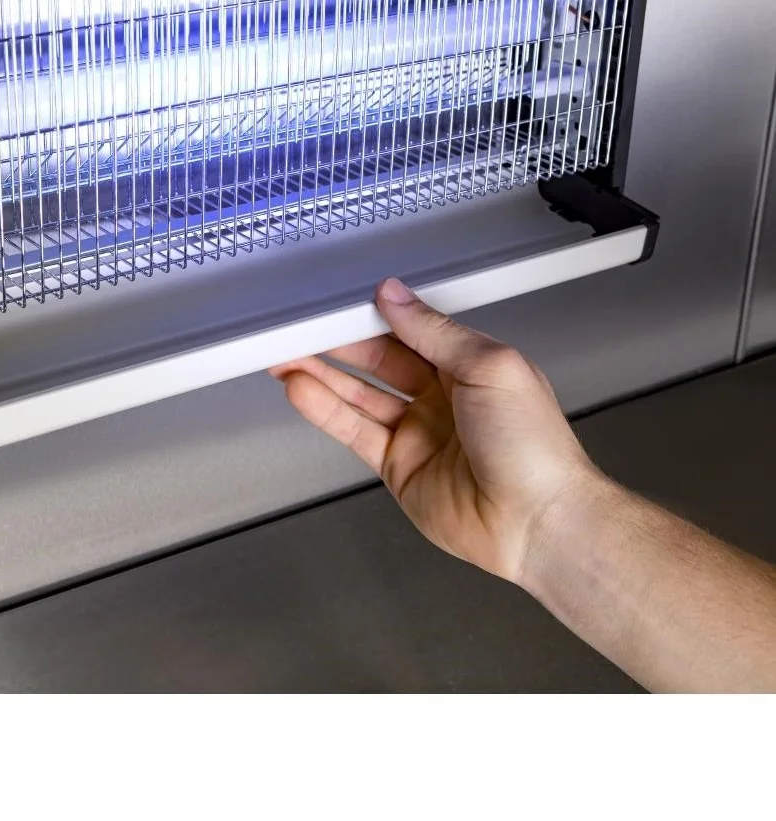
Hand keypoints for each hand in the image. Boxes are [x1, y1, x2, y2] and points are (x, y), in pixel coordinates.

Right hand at [269, 277, 599, 583]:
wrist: (537, 523)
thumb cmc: (535, 450)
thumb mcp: (490, 368)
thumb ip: (435, 332)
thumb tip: (396, 297)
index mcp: (470, 365)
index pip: (410, 330)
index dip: (373, 316)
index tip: (339, 304)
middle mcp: (442, 397)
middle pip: (377, 360)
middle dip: (337, 343)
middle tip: (298, 327)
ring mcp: (418, 433)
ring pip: (358, 395)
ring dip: (321, 374)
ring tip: (284, 356)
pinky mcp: (398, 467)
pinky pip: (354, 431)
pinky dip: (325, 411)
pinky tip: (303, 391)